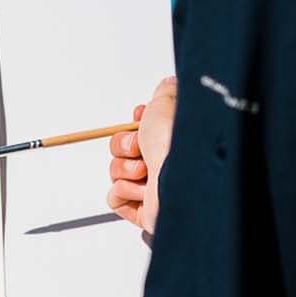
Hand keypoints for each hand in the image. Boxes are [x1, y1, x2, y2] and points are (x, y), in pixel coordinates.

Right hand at [105, 76, 177, 234]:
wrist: (180, 183)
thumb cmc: (175, 145)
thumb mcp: (167, 103)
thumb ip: (165, 91)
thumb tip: (168, 85)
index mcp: (170, 141)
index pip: (141, 130)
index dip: (134, 124)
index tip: (140, 117)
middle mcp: (164, 164)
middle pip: (123, 149)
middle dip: (125, 145)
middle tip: (139, 147)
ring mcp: (154, 189)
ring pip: (116, 172)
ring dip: (124, 169)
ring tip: (144, 172)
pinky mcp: (144, 211)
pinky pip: (115, 198)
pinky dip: (123, 192)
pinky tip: (142, 191)